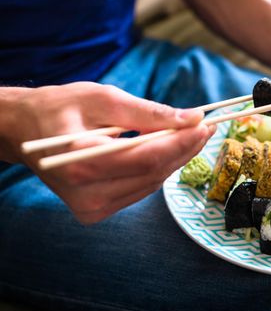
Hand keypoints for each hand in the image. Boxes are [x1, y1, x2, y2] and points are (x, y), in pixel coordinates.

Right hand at [0, 82, 214, 223]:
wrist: (26, 133)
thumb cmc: (60, 108)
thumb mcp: (103, 98)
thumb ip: (148, 112)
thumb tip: (192, 118)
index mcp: (79, 160)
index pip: (146, 157)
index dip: (180, 142)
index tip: (205, 124)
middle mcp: (85, 193)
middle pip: (153, 173)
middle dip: (184, 148)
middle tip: (205, 126)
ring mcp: (91, 208)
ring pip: (151, 183)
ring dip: (174, 159)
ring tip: (190, 135)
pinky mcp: (96, 212)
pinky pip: (141, 189)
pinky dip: (157, 169)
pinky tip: (166, 150)